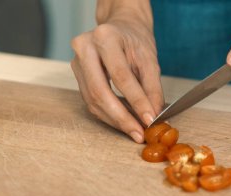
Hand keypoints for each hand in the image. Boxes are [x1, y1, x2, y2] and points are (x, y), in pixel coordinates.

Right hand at [71, 4, 163, 142]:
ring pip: (93, 100)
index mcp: (105, 37)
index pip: (121, 76)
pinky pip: (90, 101)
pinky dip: (108, 115)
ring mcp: (76, 62)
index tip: (149, 119)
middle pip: (100, 91)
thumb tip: (153, 114)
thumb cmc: (135, 40)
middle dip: (121, 117)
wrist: (121, 28)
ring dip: (114, 120)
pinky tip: (122, 122)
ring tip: (133, 131)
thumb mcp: (149, 59)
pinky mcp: (77, 75)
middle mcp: (85, 48)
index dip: (136, 101)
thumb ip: (152, 87)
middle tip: (138, 133)